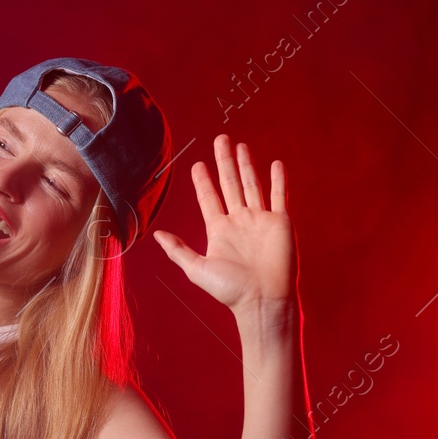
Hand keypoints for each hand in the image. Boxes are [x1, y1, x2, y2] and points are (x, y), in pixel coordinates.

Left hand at [154, 135, 295, 311]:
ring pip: (251, 184)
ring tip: (240, 145)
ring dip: (246, 165)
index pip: (209, 198)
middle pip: (229, 184)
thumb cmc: (230, 289)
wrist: (262, 299)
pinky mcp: (280, 222)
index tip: (197, 164)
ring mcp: (260, 220)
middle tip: (220, 139)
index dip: (203, 181)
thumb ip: (178, 250)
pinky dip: (278, 179)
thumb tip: (157, 235)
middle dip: (224, 161)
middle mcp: (239, 221)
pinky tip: (274, 164)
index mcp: (218, 230)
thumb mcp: (196, 269)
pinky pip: (278, 195)